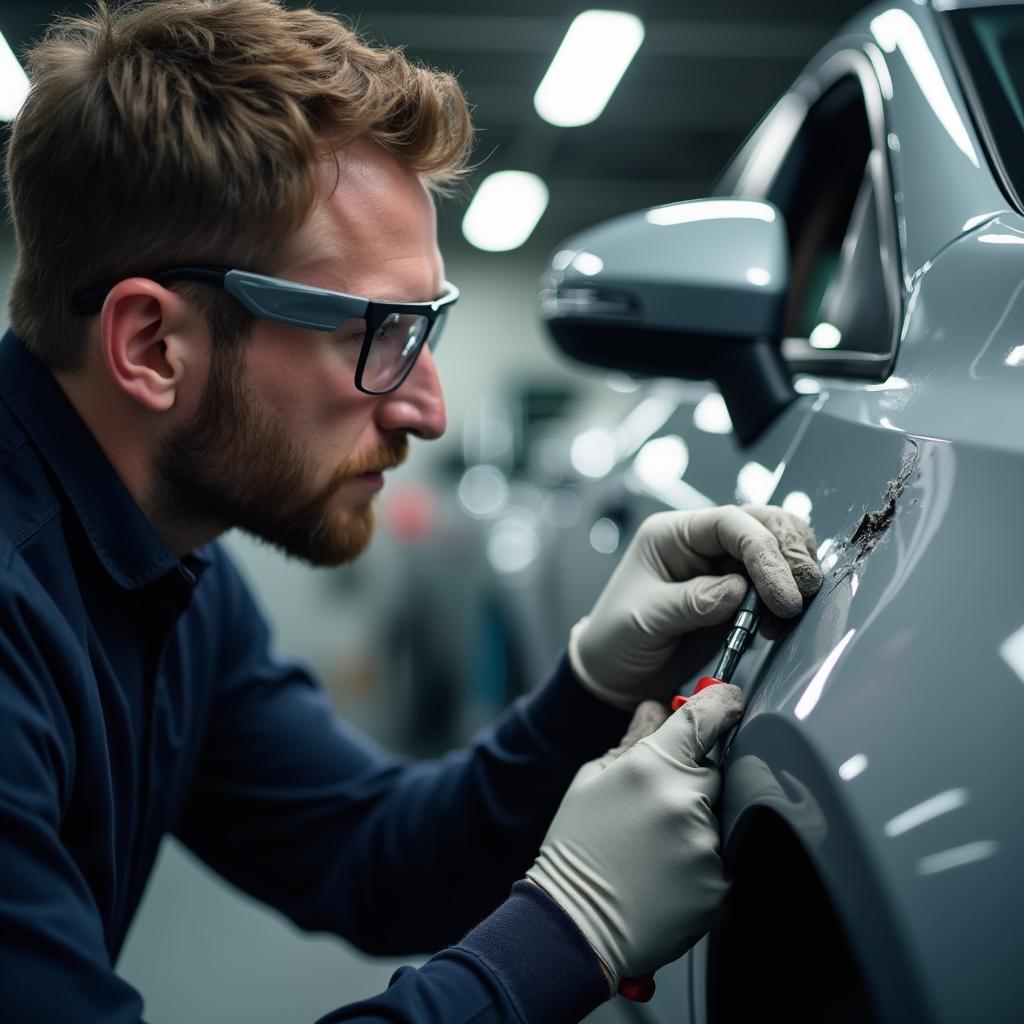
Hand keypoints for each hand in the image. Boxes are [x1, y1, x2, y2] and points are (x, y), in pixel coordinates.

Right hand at [526, 685, 743, 989]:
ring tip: (654, 844)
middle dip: (693, 777)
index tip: (727, 700)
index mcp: (654, 765)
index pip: (709, 714)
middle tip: (654, 803)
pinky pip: (722, 854)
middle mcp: (688, 800)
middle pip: (715, 768)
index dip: (723, 701)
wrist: (576, 925)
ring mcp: (708, 845)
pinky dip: (701, 858)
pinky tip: (666, 870)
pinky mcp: (721, 885)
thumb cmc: (577, 848)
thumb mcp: (592, 780)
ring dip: (697, 819)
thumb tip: (658, 708)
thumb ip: (634, 740)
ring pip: (720, 813)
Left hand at [569, 504, 820, 707]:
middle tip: (801, 593)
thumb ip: (692, 602)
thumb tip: (738, 590)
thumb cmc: (615, 640)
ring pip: (775, 550)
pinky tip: (778, 624)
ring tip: (789, 612)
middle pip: (761, 524)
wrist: (614, 677)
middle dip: (788, 554)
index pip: (729, 523)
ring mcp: (721, 568)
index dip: (762, 550)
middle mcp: (700, 544)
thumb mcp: (645, 619)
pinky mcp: (737, 596)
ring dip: (792, 576)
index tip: (781, 590)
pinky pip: (773, 586)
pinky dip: (785, 601)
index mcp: (672, 535)